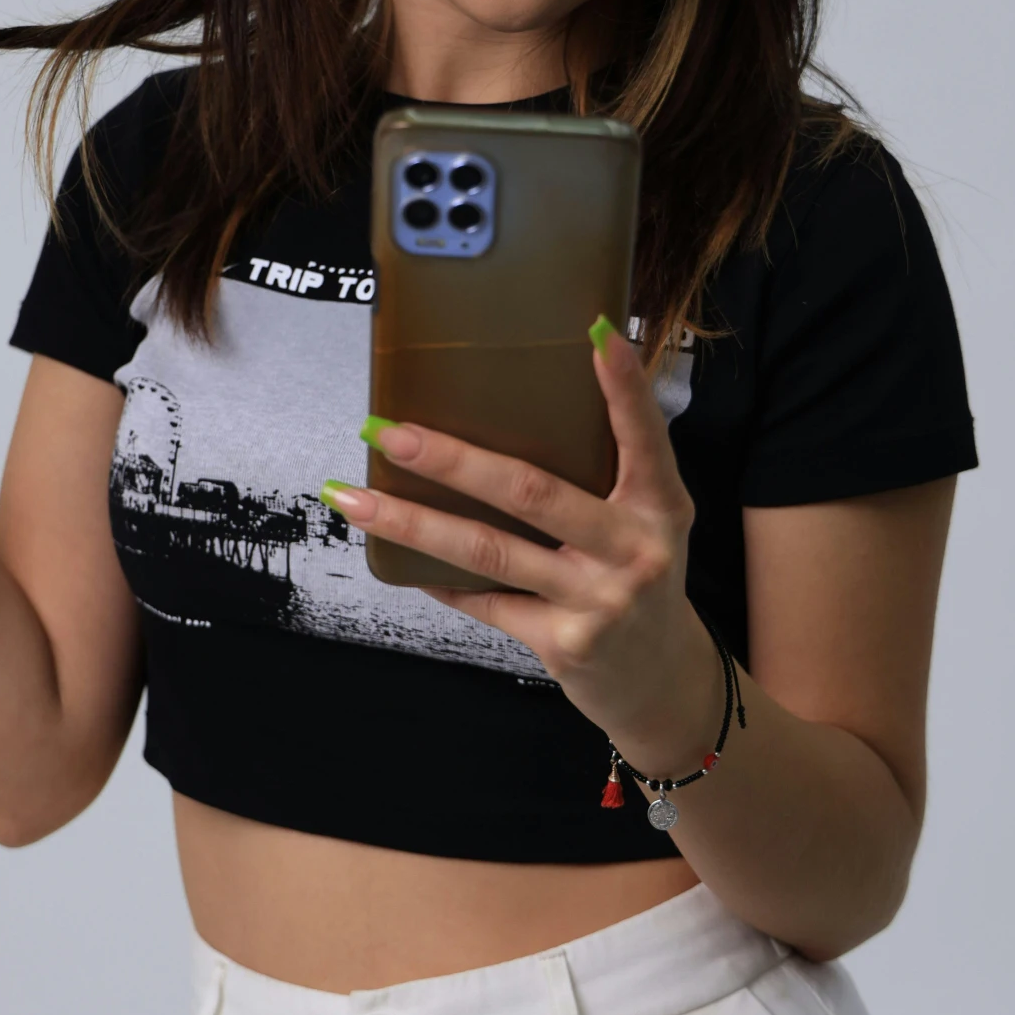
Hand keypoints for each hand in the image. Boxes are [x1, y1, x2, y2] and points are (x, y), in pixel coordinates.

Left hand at [324, 319, 724, 777]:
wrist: (661, 680)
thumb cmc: (639, 576)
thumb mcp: (648, 521)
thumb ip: (612, 470)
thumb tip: (533, 399)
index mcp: (659, 505)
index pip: (642, 436)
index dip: (622, 386)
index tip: (594, 333)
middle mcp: (634, 549)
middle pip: (531, 492)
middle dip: (451, 459)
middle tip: (389, 431)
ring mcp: (598, 600)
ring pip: (488, 551)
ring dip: (411, 521)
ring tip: (353, 497)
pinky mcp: (563, 642)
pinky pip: (486, 601)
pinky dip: (440, 579)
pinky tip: (398, 558)